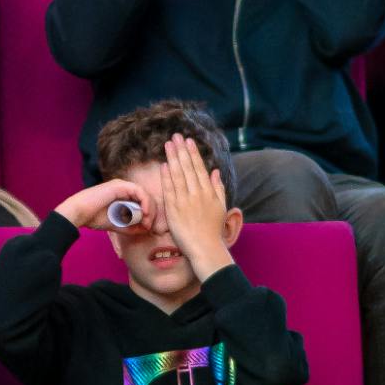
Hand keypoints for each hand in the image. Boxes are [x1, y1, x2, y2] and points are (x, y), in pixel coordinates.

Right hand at [58, 178, 150, 231]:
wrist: (78, 213)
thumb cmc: (93, 218)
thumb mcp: (116, 224)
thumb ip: (129, 226)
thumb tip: (144, 229)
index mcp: (122, 196)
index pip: (142, 203)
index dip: (148, 215)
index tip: (146, 228)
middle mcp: (124, 189)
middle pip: (146, 198)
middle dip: (151, 213)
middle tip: (148, 226)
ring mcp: (122, 185)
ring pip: (145, 194)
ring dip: (150, 209)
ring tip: (147, 221)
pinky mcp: (120, 185)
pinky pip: (139, 192)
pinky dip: (145, 202)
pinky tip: (145, 213)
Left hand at [159, 134, 231, 275]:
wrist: (205, 247)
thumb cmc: (213, 230)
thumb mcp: (220, 206)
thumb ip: (218, 187)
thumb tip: (215, 171)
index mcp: (209, 191)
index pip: (199, 168)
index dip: (192, 153)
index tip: (188, 141)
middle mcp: (198, 193)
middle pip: (188, 168)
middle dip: (181, 150)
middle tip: (175, 136)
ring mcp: (185, 201)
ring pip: (178, 175)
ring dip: (173, 159)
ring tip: (168, 145)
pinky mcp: (174, 210)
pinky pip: (170, 190)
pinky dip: (166, 177)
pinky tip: (163, 166)